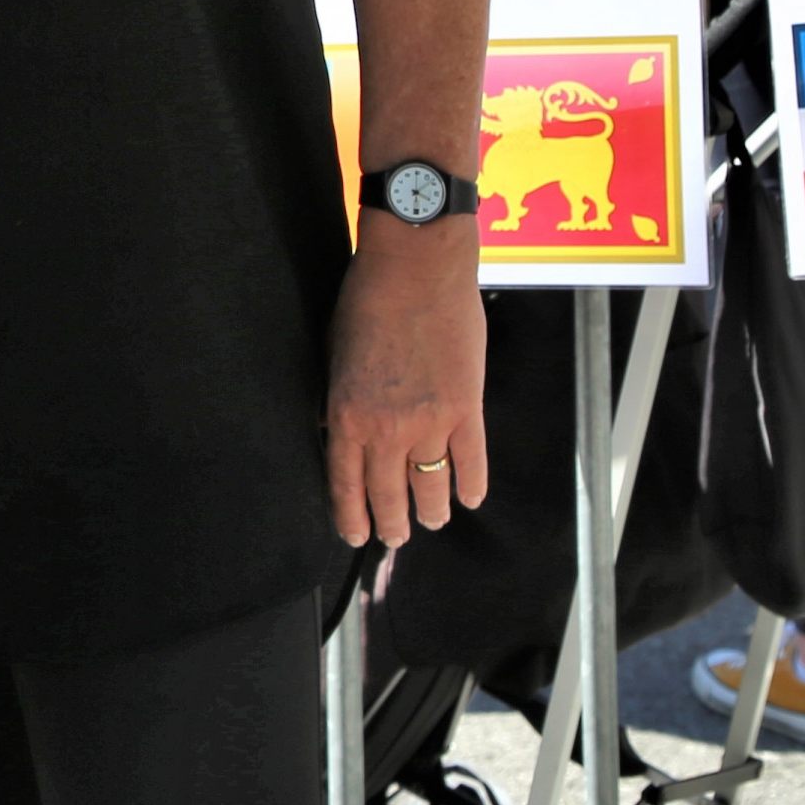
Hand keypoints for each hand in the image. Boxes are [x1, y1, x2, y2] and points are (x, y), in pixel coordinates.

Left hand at [324, 226, 486, 548]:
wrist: (416, 267)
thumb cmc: (366, 300)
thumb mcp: (333, 354)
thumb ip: (337, 400)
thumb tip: (334, 432)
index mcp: (346, 415)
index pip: (346, 484)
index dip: (352, 516)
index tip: (356, 535)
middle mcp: (387, 429)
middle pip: (389, 496)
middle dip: (391, 524)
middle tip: (395, 537)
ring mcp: (431, 422)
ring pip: (432, 487)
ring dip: (432, 511)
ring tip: (432, 521)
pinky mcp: (467, 409)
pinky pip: (472, 463)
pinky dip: (471, 486)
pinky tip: (469, 498)